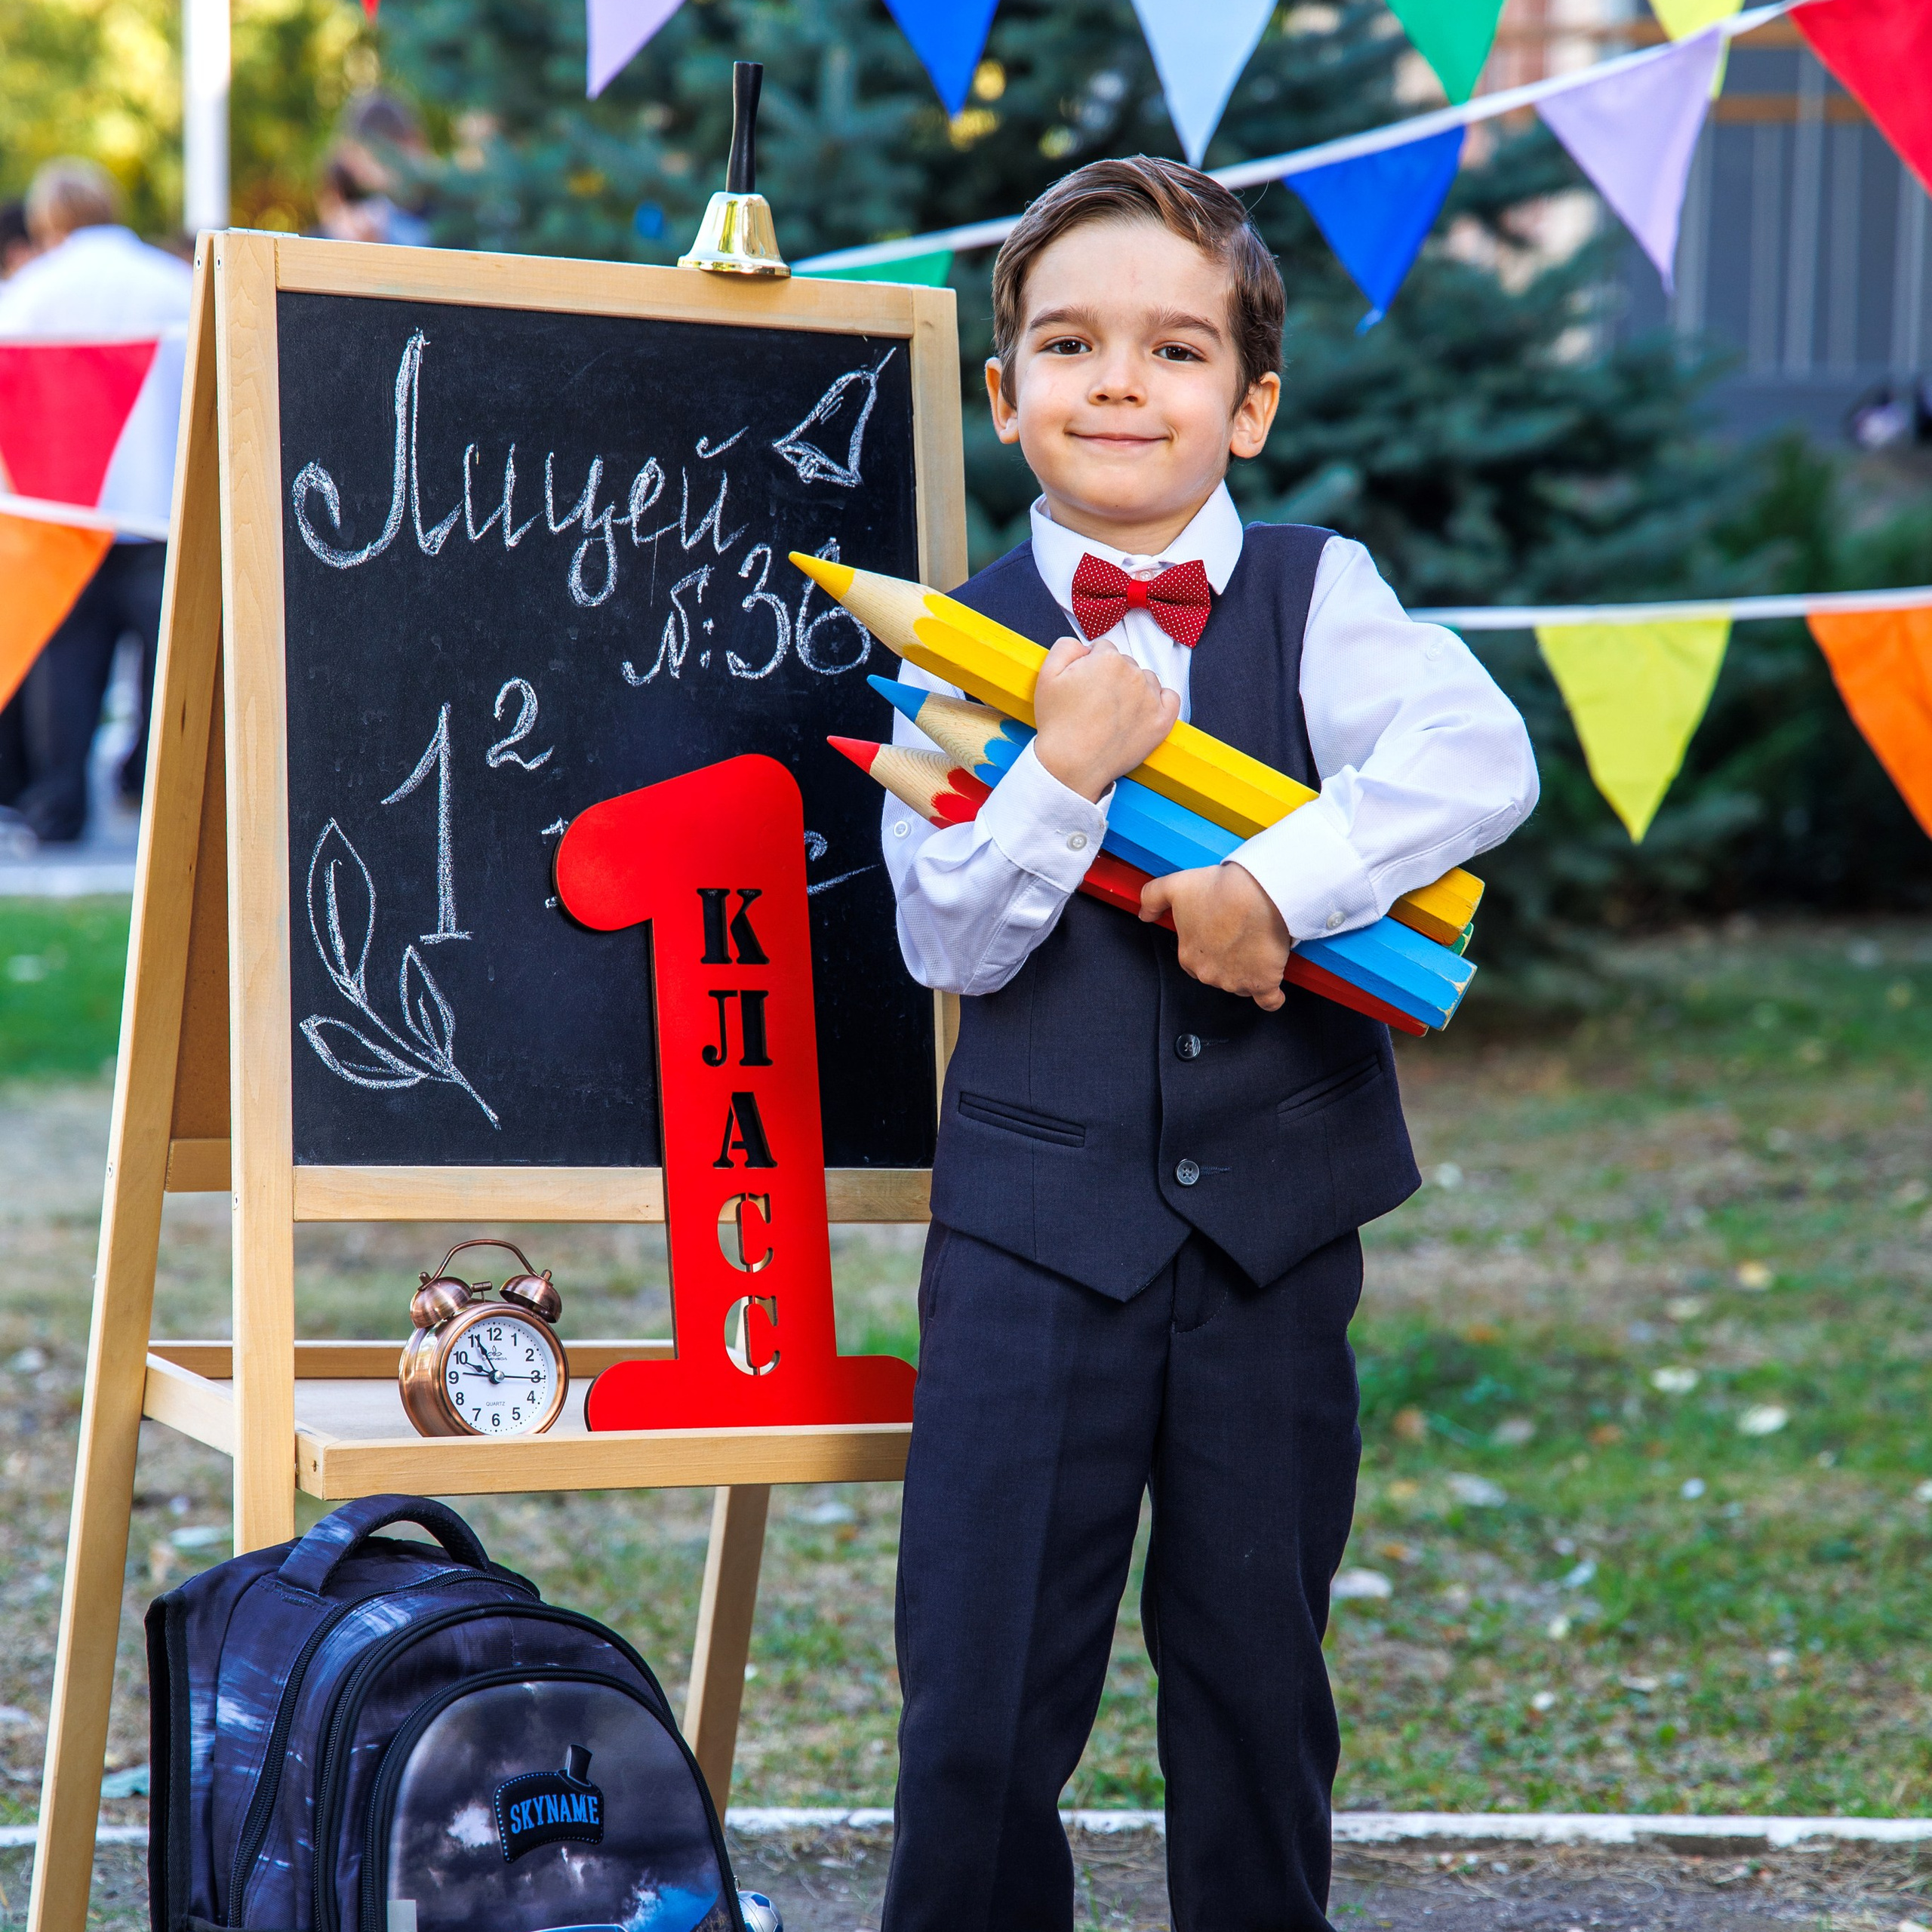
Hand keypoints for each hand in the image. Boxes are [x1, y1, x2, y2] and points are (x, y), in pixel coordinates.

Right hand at [1032, 634, 1180, 802]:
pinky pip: (1170, 698)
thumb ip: (1066, 647)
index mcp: (1108, 659)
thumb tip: (1085, 646)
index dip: (1090, 666)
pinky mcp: (1161, 721)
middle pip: (1125, 664)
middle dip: (1112, 677)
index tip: (1083, 685)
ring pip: (1146, 680)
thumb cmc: (1058, 724)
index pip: (1103, 650)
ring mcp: (1151, 698)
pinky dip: (1160, 701)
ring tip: (1114, 712)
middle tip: (1095, 702)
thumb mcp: (1047, 675)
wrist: (1072, 765)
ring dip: (1134, 689)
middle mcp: (1134, 674)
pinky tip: (1142, 711)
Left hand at [1140, 862, 1290, 1010]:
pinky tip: (1271, 988)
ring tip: (1257, 944)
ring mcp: (1237, 982)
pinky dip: (1272, 997)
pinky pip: (1268, 1001)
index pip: (1194, 961)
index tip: (1218, 932)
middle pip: (1218, 974)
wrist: (1258, 893)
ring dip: (1248, 971)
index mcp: (1189, 956)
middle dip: (1227, 959)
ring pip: (1241, 984)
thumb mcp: (1174, 886)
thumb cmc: (1220, 890)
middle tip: (1240, 933)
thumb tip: (1144, 913)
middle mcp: (1210, 974)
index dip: (1207, 947)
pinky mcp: (1264, 983)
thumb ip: (1152, 898)